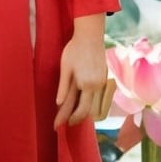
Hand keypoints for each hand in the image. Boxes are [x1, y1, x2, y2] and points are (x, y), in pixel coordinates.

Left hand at [54, 13, 107, 128]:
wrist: (90, 36)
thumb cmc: (75, 49)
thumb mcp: (65, 67)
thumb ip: (63, 87)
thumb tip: (58, 104)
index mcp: (86, 84)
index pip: (76, 108)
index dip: (65, 118)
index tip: (56, 126)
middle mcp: (97, 86)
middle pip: (87, 111)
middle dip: (75, 118)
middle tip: (63, 122)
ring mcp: (102, 83)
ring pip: (94, 106)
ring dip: (83, 111)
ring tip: (71, 115)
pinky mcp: (104, 79)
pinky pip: (97, 97)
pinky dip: (88, 102)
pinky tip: (80, 102)